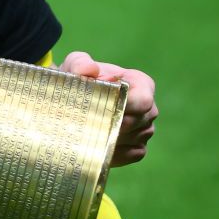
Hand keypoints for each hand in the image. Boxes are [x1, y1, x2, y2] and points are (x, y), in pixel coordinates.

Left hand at [60, 51, 157, 166]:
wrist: (70, 100)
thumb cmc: (77, 78)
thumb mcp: (75, 66)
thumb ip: (80, 63)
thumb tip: (91, 70)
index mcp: (140, 84)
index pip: (142, 100)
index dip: (124, 106)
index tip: (100, 108)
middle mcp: (148, 108)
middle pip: (138, 122)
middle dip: (112, 124)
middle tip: (86, 124)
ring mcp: (144, 130)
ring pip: (134, 139)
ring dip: (111, 138)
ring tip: (86, 134)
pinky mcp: (137, 148)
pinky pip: (132, 155)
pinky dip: (115, 153)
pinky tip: (96, 148)